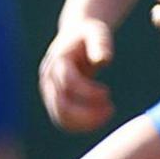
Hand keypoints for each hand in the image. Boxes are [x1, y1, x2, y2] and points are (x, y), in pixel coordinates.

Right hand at [37, 17, 116, 131]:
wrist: (75, 36)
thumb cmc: (89, 35)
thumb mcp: (97, 33)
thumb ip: (100, 44)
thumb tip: (103, 60)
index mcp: (57, 61)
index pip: (68, 83)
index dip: (89, 92)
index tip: (108, 93)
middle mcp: (48, 78)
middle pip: (61, 105)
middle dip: (87, 113)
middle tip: (111, 109)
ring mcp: (49, 91)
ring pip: (61, 117)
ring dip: (85, 122)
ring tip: (108, 112)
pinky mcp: (54, 100)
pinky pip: (64, 120)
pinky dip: (82, 125)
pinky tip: (100, 117)